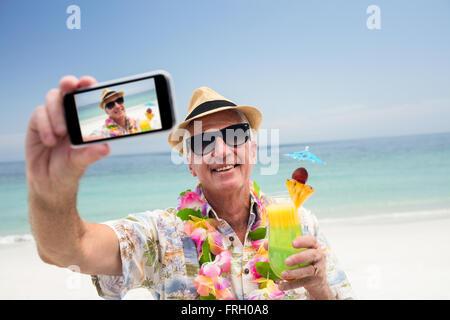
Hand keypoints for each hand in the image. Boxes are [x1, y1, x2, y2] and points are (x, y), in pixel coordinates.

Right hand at [26, 75, 109, 197]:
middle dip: (69, 83)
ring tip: (62, 132)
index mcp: (84, 118)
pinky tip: (50, 141)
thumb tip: (105, 148)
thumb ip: (92, 154)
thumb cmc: (71, 167)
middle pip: (68, 88)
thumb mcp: (82, 162)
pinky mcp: (37, 122)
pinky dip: (45, 125)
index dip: (88, 85)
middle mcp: (69, 113)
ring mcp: (52, 116)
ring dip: (57, 112)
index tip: (89, 82)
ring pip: (53, 97)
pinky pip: (39, 113)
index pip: (87, 96)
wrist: (49, 181)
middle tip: (70, 85)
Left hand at [264, 236, 331, 297]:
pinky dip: (292, 285)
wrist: (316, 281)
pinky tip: (282, 286)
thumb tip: (266, 243)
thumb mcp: (296, 253)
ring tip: (283, 274)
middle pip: (312, 255)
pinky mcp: (317, 280)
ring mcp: (319, 268)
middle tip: (286, 261)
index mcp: (314, 246)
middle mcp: (319, 256)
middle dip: (299, 258)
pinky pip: (304, 282)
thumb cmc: (303, 262)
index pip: (312, 240)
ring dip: (294, 273)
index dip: (303, 240)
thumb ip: (282, 248)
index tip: (292, 243)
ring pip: (308, 270)